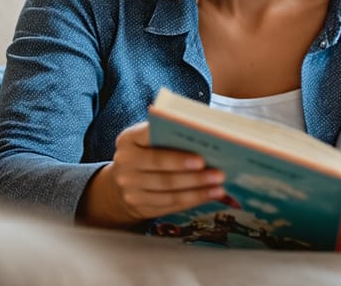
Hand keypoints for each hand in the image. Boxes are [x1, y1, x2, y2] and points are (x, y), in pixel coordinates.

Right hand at [78, 121, 225, 227]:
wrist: (121, 182)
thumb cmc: (145, 152)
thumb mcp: (146, 138)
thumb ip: (165, 134)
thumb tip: (204, 138)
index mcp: (129, 140)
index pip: (152, 144)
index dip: (176, 154)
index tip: (201, 158)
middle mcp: (125, 165)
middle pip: (163, 173)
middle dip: (193, 175)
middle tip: (218, 174)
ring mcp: (131, 190)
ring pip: (169, 192)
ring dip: (197, 190)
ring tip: (219, 186)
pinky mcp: (140, 206)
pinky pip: (170, 205)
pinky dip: (193, 200)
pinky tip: (210, 195)